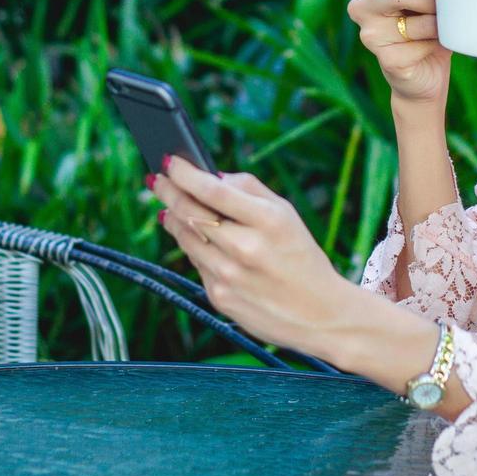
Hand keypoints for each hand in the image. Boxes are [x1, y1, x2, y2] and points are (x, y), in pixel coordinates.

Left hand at [149, 154, 352, 358]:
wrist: (320, 314)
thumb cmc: (300, 256)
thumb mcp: (287, 215)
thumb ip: (249, 189)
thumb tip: (211, 176)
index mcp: (268, 221)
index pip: (213, 191)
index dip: (185, 173)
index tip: (170, 161)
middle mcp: (246, 249)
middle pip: (190, 213)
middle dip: (168, 192)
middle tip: (156, 179)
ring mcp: (230, 276)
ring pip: (185, 238)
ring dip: (172, 218)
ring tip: (168, 206)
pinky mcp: (220, 297)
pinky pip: (195, 263)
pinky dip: (192, 247)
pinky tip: (194, 238)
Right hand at [346, 0, 451, 104]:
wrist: (428, 71)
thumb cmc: (429, 19)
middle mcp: (360, 3)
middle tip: (442, 6)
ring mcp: (368, 33)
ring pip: (414, 19)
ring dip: (438, 22)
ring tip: (440, 26)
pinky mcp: (384, 58)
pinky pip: (421, 43)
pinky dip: (436, 44)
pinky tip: (432, 48)